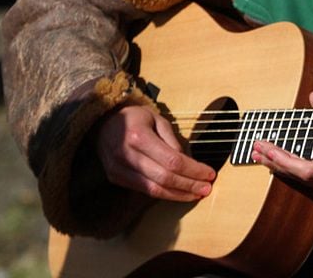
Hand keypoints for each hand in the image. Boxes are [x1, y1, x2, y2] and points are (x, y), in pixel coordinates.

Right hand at [96, 104, 215, 201]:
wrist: (103, 123)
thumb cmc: (134, 118)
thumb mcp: (157, 119)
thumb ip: (173, 140)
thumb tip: (189, 162)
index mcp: (138, 136)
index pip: (172, 160)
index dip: (193, 170)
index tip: (209, 173)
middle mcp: (126, 155)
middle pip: (164, 178)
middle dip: (189, 185)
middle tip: (207, 188)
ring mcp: (118, 169)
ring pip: (154, 190)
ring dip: (178, 195)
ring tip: (196, 194)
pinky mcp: (116, 179)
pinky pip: (144, 191)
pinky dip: (164, 194)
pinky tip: (178, 193)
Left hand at [251, 91, 312, 204]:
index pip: (306, 169)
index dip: (284, 159)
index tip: (265, 146)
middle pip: (298, 176)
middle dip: (275, 161)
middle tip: (255, 148)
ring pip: (300, 181)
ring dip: (280, 167)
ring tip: (259, 156)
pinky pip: (308, 184)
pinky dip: (292, 173)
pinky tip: (278, 166)